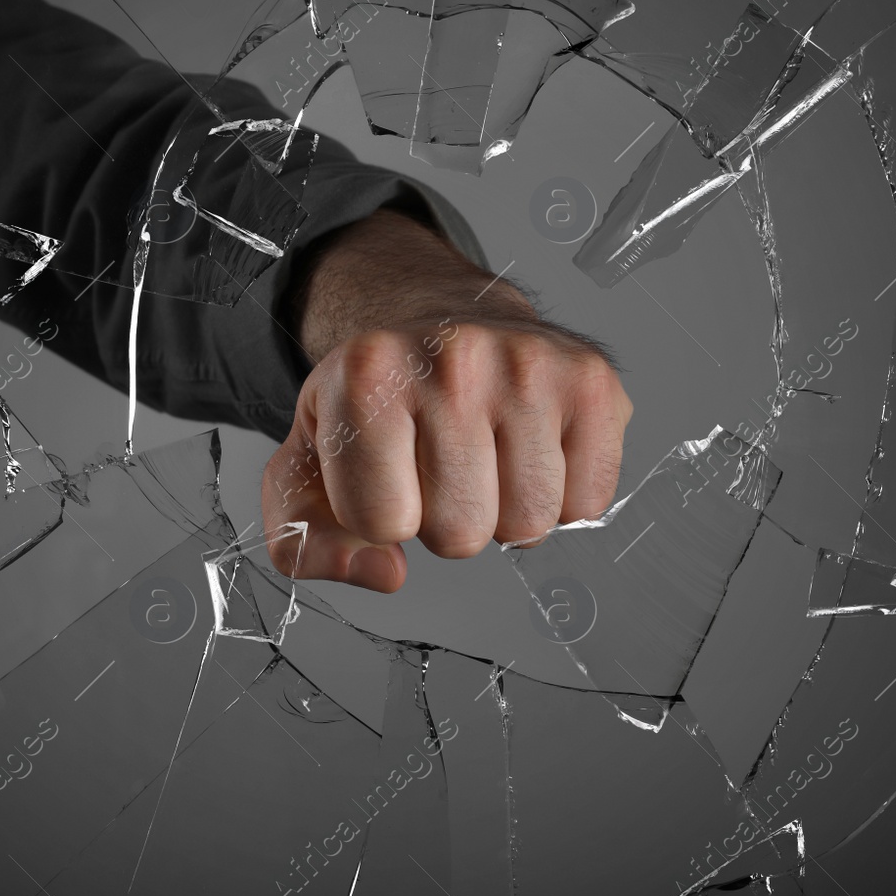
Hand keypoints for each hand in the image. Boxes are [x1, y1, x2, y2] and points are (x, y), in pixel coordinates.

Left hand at [262, 211, 632, 591]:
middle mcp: (452, 357)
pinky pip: (588, 503)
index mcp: (366, 372)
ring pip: (528, 524)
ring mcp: (529, 363)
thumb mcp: (307, 465)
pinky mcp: (590, 379)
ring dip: (504, 511)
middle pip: (461, 532)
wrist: (438, 322)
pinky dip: (562, 496)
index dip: (381, 514)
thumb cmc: (375, 402)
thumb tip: (385, 574)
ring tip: (484, 454)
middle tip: (439, 462)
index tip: (384, 468)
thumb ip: (305, 542)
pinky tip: (531, 448)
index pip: (382, 522)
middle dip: (446, 519)